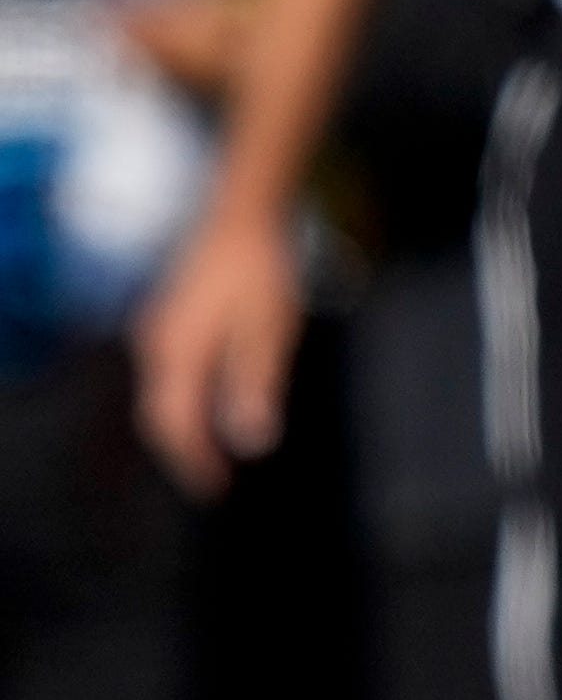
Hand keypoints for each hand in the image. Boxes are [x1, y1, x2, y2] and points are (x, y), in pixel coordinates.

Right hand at [134, 211, 307, 497]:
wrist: (242, 211)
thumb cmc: (259, 268)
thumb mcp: (268, 329)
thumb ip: (255, 384)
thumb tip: (253, 441)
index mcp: (175, 353)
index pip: (175, 424)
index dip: (193, 461)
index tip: (214, 489)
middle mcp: (155, 344)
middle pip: (159, 413)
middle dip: (182, 450)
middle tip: (209, 480)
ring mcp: (156, 328)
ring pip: (159, 393)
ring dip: (180, 425)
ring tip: (207, 450)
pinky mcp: (167, 315)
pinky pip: (165, 372)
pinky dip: (181, 398)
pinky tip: (203, 401)